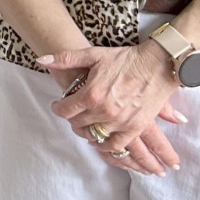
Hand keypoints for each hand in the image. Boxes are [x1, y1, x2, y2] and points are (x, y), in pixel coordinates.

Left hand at [43, 43, 186, 174]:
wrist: (159, 64)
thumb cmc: (126, 58)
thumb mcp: (94, 54)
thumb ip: (65, 58)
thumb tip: (41, 59)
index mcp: (91, 94)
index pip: (64, 110)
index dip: (58, 108)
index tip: (58, 105)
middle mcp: (104, 111)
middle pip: (78, 124)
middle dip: (73, 119)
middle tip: (73, 114)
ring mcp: (120, 122)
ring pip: (95, 137)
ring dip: (88, 133)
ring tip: (87, 126)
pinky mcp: (135, 128)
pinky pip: (116, 145)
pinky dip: (106, 146)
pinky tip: (102, 140)